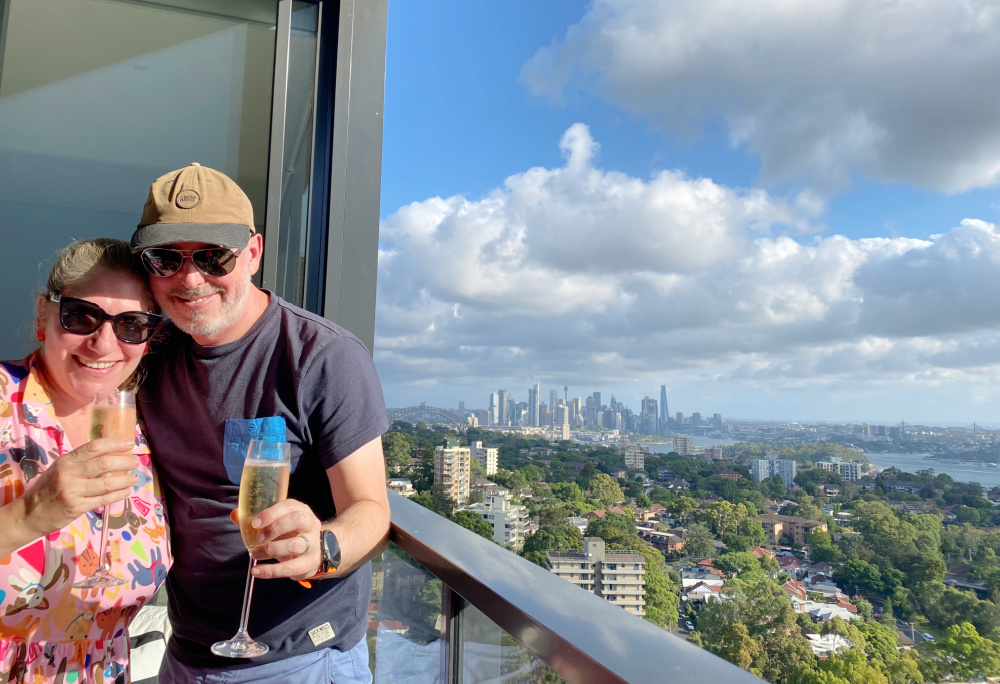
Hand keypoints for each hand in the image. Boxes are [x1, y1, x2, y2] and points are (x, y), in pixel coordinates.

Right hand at [21, 437, 137, 538]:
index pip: (94, 447)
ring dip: (125, 480)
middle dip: (125, 462)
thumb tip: (111, 455)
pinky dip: (118, 495)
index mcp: (66, 461)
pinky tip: (126, 492)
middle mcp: (69, 474)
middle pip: (105, 463)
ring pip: (107, 482)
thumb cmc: (48, 488)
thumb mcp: (60, 469)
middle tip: (135, 463)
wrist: (28, 514)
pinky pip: (103, 499)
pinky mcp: (77, 507)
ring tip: (134, 478)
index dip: (115, 443)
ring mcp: (73, 491)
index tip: (129, 443)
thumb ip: (81, 462)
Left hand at [242, 499, 322, 580]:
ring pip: (295, 545)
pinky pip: (290, 568)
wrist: (317, 552)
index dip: (272, 513)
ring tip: (255, 554)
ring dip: (271, 550)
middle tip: (258, 538)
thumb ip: (258, 519)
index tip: (255, 523)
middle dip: (275, 528)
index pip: (290, 506)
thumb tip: (235, 514)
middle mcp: (310, 525)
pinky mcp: (309, 563)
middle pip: (297, 520)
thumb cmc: (292, 534)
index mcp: (302, 511)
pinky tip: (256, 571)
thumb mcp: (280, 523)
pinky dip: (271, 571)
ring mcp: (313, 544)